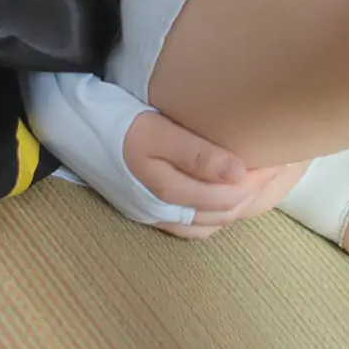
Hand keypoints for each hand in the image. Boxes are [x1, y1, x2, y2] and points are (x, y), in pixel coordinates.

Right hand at [122, 109, 308, 240]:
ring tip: (256, 183)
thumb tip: (238, 173)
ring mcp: (151, 215)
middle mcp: (161, 212)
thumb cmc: (114, 121)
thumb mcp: (156, 131)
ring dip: (235, 207)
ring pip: (208, 225)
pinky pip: (188, 227)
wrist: (69, 125)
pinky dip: (212, 217)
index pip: (230, 196)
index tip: (280, 158)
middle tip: (277, 166)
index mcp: (167, 192)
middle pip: (223, 213)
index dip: (259, 180)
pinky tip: (221, 200)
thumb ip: (197, 154)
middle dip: (254, 192)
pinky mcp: (144, 210)